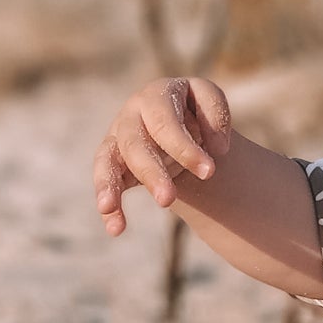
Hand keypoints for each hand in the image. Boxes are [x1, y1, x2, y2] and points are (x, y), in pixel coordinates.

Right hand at [93, 77, 231, 235]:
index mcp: (158, 94)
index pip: (165, 121)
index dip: (184, 147)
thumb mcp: (211, 105)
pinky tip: (116, 228)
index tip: (209, 173)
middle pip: (135, 143)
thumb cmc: (198, 114)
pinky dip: (110, 206)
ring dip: (109, 186)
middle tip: (167, 200)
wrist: (186, 126)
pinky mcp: (112, 160)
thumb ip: (216, 117)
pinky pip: (105, 183)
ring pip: (107, 160)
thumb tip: (217, 147)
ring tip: (108, 209)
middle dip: (151, 172)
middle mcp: (133, 113)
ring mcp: (118, 136)